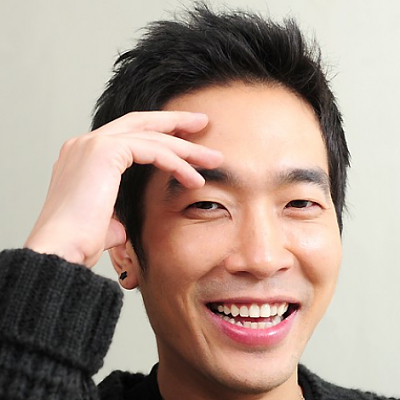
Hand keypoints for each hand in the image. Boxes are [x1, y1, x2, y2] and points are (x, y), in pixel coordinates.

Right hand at [24, 111, 222, 266]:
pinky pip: (151, 151)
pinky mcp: (103, 151)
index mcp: (84, 156)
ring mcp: (92, 144)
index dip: (158, 133)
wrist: (60, 251)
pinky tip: (194, 179)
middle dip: (175, 122)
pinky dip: (176, 163)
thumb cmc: (79, 241)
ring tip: (213, 158)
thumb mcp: (104, 221)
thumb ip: (114, 215)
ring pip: (151, 136)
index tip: (184, 137)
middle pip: (141, 123)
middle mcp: (86, 143)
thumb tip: (122, 226)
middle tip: (202, 121)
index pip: (128, 134)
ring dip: (186, 148)